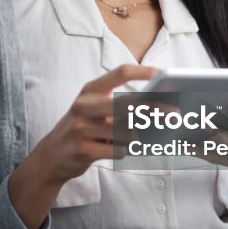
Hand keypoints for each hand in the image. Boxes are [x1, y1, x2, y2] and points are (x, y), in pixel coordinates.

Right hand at [33, 64, 159, 183]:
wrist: (52, 155)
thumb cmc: (82, 129)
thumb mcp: (94, 109)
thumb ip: (119, 104)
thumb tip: (158, 105)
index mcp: (90, 90)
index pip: (120, 72)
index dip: (144, 72)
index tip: (164, 74)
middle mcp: (84, 105)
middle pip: (126, 103)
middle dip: (154, 109)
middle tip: (175, 114)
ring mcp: (81, 127)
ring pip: (125, 131)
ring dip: (136, 138)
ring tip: (135, 139)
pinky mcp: (83, 149)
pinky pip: (117, 150)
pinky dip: (124, 151)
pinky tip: (117, 150)